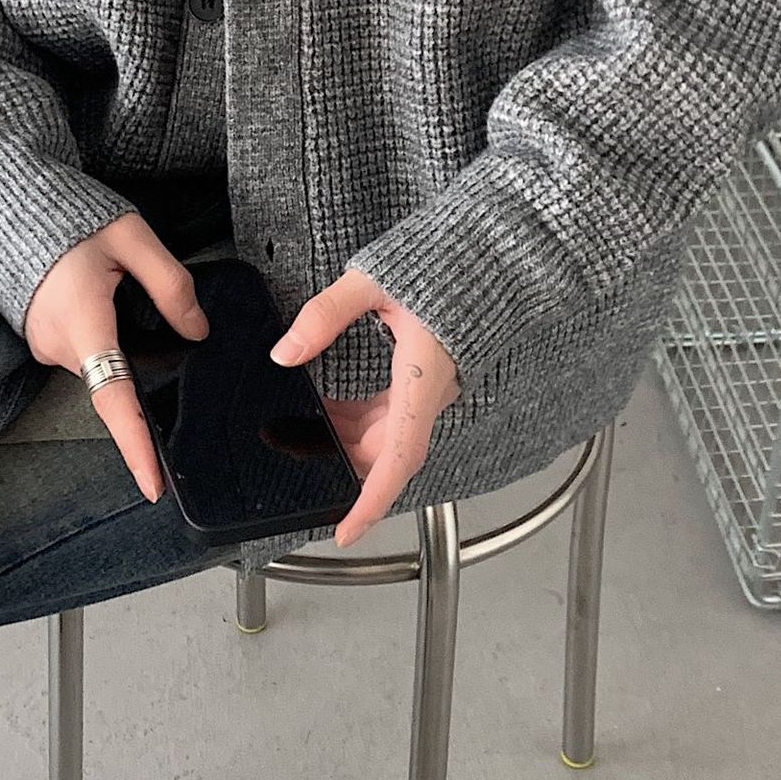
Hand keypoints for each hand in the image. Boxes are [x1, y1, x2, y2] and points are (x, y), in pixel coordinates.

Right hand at [23, 214, 209, 502]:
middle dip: (141, 354)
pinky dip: (102, 332)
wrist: (8, 202)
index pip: (114, 399)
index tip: (153, 486)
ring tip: (114, 283)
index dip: (136, 446)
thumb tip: (197, 330)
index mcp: (82, 324)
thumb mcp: (132, 238)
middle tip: (138, 299)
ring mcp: (45, 344)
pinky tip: (101, 294)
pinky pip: (85, 349)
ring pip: (103, 359)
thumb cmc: (69, 217)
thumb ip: (171, 285)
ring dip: (119, 336)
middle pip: (117, 376)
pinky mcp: (42, 337)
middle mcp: (58, 345)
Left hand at [270, 269, 461, 549]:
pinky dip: (361, 418)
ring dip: (347, 439)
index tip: (346, 530)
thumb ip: (326, 315)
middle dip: (341, 464)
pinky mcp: (430, 376)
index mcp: (423, 377)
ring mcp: (432, 387)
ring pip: (387, 435)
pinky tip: (332, 406)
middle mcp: (432, 392)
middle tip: (292, 456)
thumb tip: (286, 352)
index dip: (372, 501)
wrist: (494, 250)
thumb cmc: (448, 261)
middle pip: (385, 451)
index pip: (398, 458)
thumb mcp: (372, 280)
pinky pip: (394, 413)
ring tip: (301, 430)